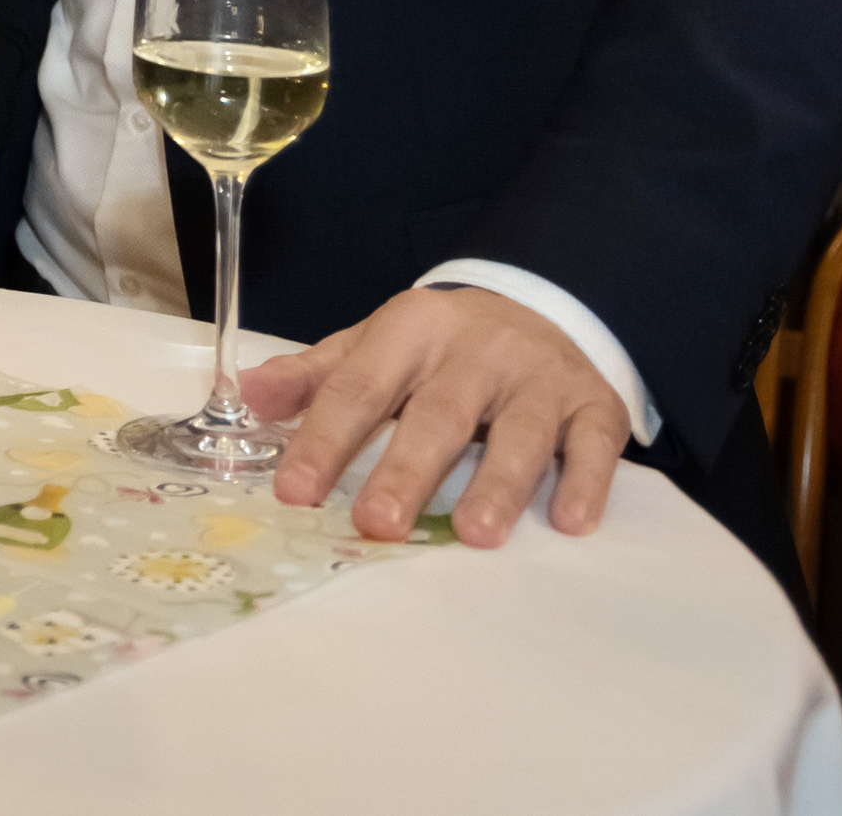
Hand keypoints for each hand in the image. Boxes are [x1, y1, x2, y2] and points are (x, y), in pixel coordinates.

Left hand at [242, 287, 633, 546]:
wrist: (540, 306)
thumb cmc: (439, 346)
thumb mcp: (373, 345)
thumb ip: (313, 376)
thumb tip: (246, 395)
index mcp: (411, 330)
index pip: (360, 387)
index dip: (326, 440)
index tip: (295, 491)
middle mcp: (477, 350)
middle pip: (438, 413)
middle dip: (407, 469)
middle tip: (378, 523)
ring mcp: (540, 376)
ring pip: (520, 431)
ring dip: (498, 483)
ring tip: (474, 535)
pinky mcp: (595, 404)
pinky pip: (594, 444)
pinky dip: (586, 482)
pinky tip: (570, 522)